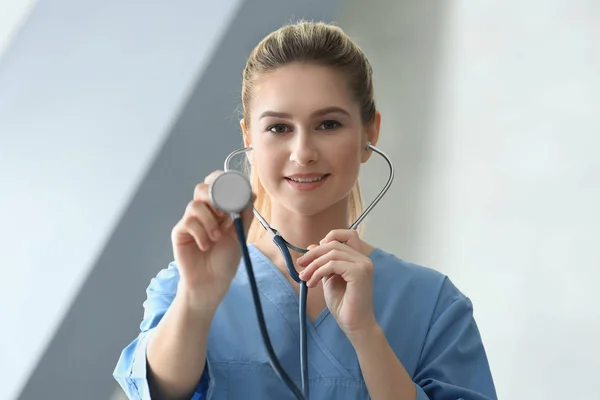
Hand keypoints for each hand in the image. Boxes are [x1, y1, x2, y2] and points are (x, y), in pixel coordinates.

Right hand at [171, 170, 254, 306]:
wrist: (212, 283)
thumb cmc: (225, 261)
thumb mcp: (240, 235)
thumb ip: (244, 215)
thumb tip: (252, 194)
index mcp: (219, 210)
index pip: (215, 185)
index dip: (221, 181)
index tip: (232, 191)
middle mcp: (204, 212)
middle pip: (202, 188)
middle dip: (214, 198)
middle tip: (224, 214)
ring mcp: (191, 221)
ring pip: (195, 205)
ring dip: (209, 221)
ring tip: (216, 238)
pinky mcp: (180, 232)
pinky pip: (188, 222)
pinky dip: (200, 233)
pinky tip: (205, 246)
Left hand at [297, 229, 376, 336]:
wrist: (354, 324)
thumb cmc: (344, 304)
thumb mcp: (329, 278)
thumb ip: (323, 263)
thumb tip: (312, 246)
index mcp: (359, 258)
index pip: (347, 235)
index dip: (329, 238)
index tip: (314, 253)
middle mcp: (364, 259)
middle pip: (334, 244)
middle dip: (314, 254)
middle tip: (301, 265)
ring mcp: (363, 265)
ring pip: (332, 253)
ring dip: (314, 265)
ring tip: (305, 278)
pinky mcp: (359, 273)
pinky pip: (332, 265)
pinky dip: (318, 272)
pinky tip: (312, 284)